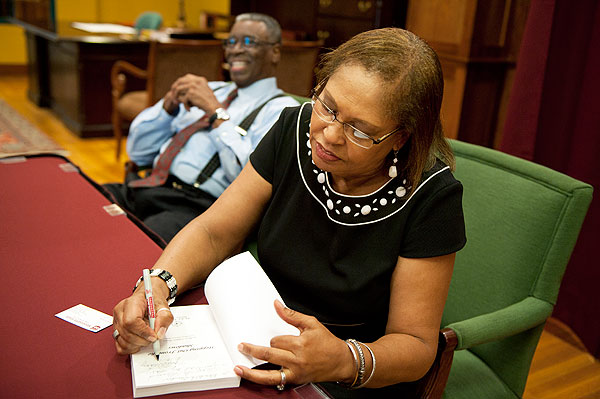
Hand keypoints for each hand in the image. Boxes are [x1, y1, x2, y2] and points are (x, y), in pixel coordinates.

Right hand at [112, 279, 173, 354]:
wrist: (147, 298)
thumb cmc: (153, 301)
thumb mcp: (163, 306)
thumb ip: (164, 318)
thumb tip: (159, 334)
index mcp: (131, 303)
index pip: (131, 321)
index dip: (143, 332)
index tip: (154, 336)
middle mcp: (120, 312)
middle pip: (127, 333)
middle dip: (143, 340)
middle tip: (153, 337)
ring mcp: (116, 322)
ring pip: (123, 342)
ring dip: (138, 344)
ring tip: (146, 336)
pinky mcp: (116, 331)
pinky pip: (120, 347)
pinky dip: (132, 348)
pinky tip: (139, 341)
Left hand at [165, 74, 221, 112]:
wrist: (214, 108)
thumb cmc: (209, 103)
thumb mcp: (203, 92)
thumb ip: (194, 89)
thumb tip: (181, 91)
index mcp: (200, 79)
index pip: (186, 77)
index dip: (180, 83)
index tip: (176, 89)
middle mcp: (196, 81)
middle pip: (180, 81)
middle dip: (174, 89)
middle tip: (173, 96)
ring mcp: (193, 86)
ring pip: (178, 89)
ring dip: (176, 97)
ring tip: (177, 103)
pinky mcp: (191, 93)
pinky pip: (182, 99)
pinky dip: (185, 106)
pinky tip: (189, 110)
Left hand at [233, 301, 354, 385]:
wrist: (341, 361)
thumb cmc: (328, 343)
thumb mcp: (311, 324)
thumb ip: (292, 315)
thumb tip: (277, 305)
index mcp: (300, 344)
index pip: (277, 340)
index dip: (274, 338)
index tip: (274, 338)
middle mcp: (296, 359)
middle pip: (269, 354)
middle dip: (253, 350)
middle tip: (241, 346)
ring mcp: (295, 372)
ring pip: (269, 374)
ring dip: (251, 372)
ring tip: (239, 367)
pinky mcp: (295, 380)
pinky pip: (275, 381)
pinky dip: (262, 380)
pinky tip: (252, 377)